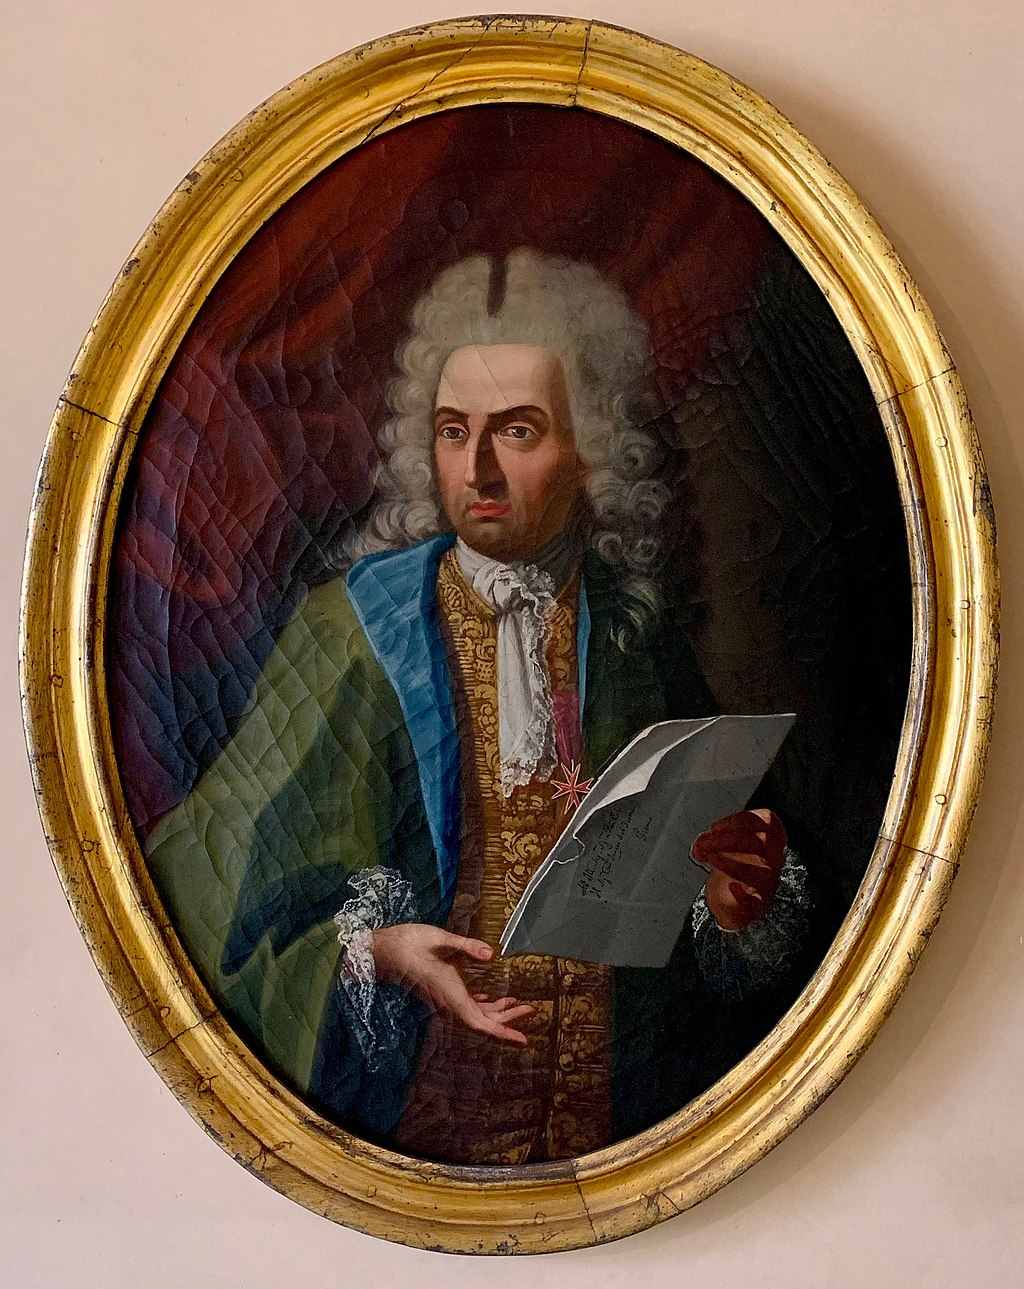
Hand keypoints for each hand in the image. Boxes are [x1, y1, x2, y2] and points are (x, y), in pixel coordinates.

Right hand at [372, 923, 533, 1044]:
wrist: (380, 950)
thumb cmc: (408, 942)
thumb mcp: (439, 938)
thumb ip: (466, 946)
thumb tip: (491, 954)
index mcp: (450, 992)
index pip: (479, 1022)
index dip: (502, 1032)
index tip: (522, 1039)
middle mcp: (447, 1001)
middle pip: (482, 1021)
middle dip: (508, 1020)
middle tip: (531, 1010)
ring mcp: (443, 998)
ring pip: (474, 1014)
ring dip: (497, 1012)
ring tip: (519, 1003)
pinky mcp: (440, 992)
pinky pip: (465, 1006)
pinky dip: (483, 1006)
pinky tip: (493, 999)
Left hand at [691, 808, 786, 931]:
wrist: (735, 904)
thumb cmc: (733, 868)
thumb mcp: (726, 847)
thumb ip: (713, 839)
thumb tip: (702, 843)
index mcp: (769, 842)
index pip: (766, 821)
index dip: (738, 821)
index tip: (714, 827)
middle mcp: (773, 861)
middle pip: (760, 842)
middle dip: (726, 840)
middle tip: (704, 843)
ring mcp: (767, 884)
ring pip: (759, 871)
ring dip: (730, 864)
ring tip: (709, 859)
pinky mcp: (757, 906)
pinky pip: (756, 903)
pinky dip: (743, 896)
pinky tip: (733, 888)